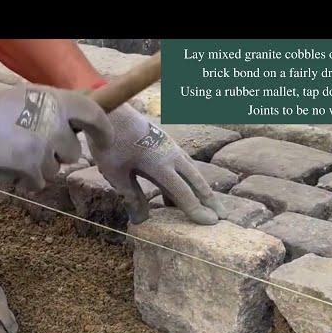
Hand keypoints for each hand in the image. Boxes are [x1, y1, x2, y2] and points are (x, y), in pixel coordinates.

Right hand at [0, 84, 112, 190]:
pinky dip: (27, 178)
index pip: (94, 115)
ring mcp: (44, 145)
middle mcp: (55, 122)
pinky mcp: (31, 167)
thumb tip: (81, 124)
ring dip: (40, 166)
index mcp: (57, 100)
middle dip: (57, 152)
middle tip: (33, 142)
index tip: (104, 141)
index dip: (103, 131)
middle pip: (73, 151)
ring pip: (56, 169)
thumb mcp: (30, 97)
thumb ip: (57, 109)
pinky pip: (40, 181)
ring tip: (16, 151)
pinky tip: (11, 164)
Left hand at [86, 104, 225, 224]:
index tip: (211, 223)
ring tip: (209, 202)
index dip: (197, 210)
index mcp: (160, 165)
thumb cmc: (110, 142)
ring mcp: (169, 146)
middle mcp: (171, 154)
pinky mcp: (164, 141)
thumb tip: (140, 221)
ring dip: (201, 187)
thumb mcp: (116, 174)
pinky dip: (188, 177)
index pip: (183, 193)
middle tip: (222, 214)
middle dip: (209, 199)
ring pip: (191, 170)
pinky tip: (183, 185)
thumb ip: (131, 197)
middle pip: (196, 180)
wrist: (108, 110)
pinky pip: (182, 162)